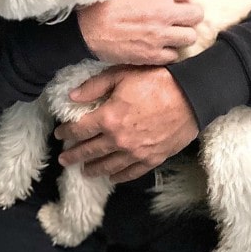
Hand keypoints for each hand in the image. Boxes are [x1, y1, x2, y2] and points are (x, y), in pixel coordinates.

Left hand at [55, 65, 198, 182]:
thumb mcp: (122, 74)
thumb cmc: (156, 80)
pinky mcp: (152, 159)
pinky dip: (119, 176)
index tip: (59, 133)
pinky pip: (131, 173)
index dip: (67, 132)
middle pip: (90, 151)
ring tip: (84, 171)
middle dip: (74, 155)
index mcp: (108, 118)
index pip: (80, 129)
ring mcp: (136, 152)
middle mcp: (118, 140)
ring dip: (93, 168)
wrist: (190, 95)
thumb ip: (95, 86)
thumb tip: (72, 96)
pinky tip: (112, 177)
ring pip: (108, 165)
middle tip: (64, 159)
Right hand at [77, 0, 203, 64]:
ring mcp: (160, 36)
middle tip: (177, 15)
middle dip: (189, 14)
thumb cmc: (100, 0)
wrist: (83, 28)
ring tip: (170, 32)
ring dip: (181, 34)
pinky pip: (173, 55)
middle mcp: (164, 13)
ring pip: (190, 37)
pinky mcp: (152, 54)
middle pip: (197, 14)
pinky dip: (168, 51)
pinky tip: (157, 46)